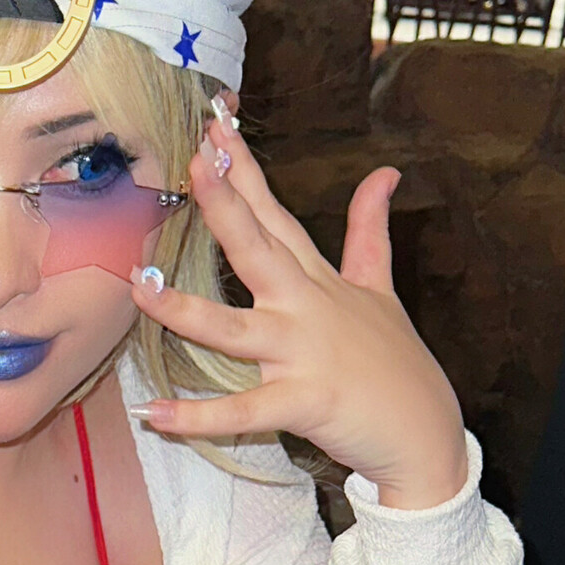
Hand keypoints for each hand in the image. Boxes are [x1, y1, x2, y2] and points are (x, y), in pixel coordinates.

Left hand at [129, 114, 469, 509]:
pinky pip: (242, 410)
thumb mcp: (381, 289)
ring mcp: (304, 355)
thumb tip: (384, 173)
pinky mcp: (303, 403)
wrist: (426, 435)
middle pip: (258, 249)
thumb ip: (370, 232)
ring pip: (234, 328)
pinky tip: (153, 412)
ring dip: (183, 308)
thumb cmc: (395, 363)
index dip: (246, 173)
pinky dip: (197, 416)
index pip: (275, 217)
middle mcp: (307, 309)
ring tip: (139, 286)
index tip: (216, 130)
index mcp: (317, 281)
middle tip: (194, 162)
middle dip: (226, 206)